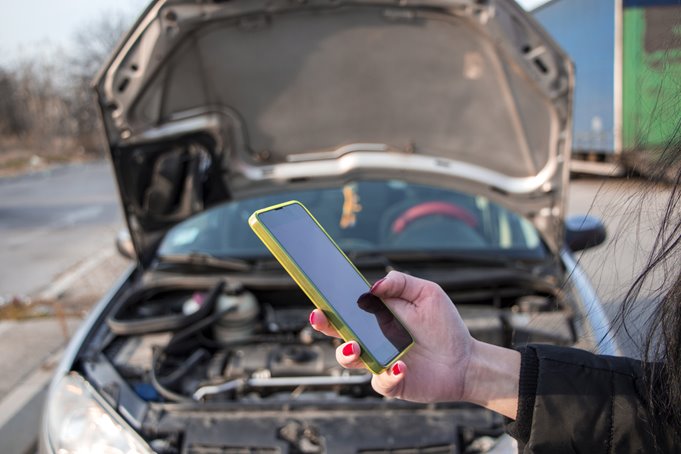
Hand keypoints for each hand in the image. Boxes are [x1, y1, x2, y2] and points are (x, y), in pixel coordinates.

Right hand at [310, 270, 473, 402]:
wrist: (465, 361)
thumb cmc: (443, 326)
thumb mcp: (427, 294)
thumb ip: (401, 283)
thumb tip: (373, 286)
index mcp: (375, 315)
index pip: (346, 307)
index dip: (329, 301)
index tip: (319, 295)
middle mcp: (370, 338)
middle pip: (337, 332)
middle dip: (324, 325)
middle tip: (320, 317)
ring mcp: (377, 361)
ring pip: (348, 360)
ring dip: (346, 353)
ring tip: (356, 347)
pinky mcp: (390, 383)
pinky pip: (380, 382)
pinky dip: (388, 374)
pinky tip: (401, 365)